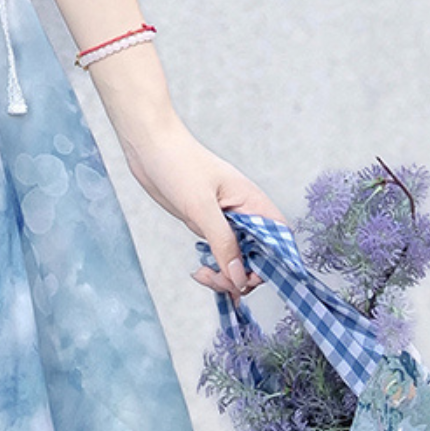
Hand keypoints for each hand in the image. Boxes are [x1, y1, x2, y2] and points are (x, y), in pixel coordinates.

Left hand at [116, 113, 283, 298]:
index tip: (249, 278)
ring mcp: (227, 221)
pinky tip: (200, 270)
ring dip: (226, 276)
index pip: (280, 240)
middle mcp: (245, 213)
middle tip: (219, 281)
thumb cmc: (178, 165)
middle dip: (243, 275)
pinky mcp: (209, 226)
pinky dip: (215, 268)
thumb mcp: (201, 207)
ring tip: (204, 275)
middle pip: (260, 256)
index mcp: (253, 202)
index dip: (273, 264)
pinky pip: (221, 254)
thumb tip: (239, 277)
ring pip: (239, 259)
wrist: (149, 148)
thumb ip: (223, 242)